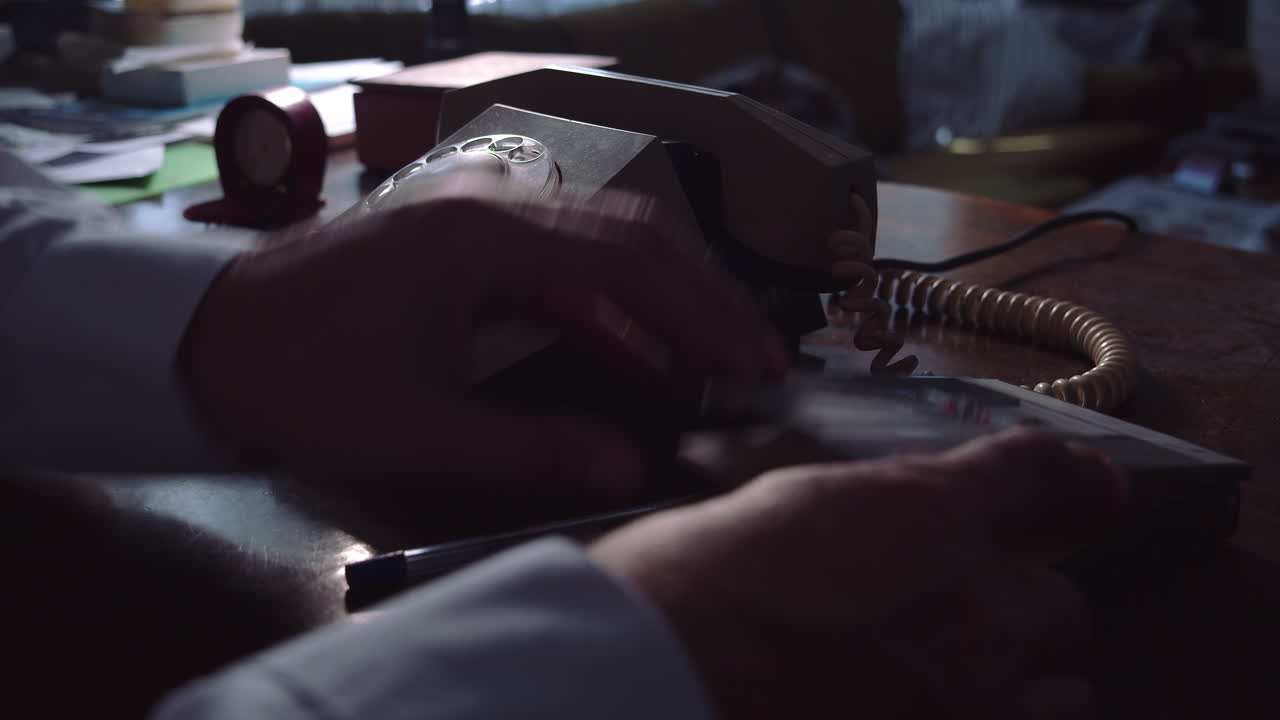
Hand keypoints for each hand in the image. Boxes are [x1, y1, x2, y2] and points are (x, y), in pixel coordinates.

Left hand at [178, 174, 786, 492]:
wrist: (198, 341)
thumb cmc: (295, 377)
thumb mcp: (409, 427)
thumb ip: (527, 448)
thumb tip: (631, 468)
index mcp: (486, 235)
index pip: (629, 256)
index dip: (702, 310)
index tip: (756, 363)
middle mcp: (493, 210)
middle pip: (630, 235)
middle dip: (701, 297)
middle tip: (760, 361)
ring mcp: (479, 226)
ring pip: (602, 249)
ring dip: (662, 304)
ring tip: (718, 363)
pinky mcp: (465, 255)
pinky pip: (561, 276)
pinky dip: (610, 317)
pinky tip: (637, 363)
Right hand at [592, 429, 1127, 718]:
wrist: (645, 689)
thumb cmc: (674, 600)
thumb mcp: (769, 518)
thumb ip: (858, 524)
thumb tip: (879, 541)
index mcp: (919, 517)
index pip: (1035, 478)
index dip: (1072, 480)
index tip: (1091, 489)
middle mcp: (970, 611)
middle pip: (1062, 608)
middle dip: (1018, 616)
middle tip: (958, 629)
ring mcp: (972, 705)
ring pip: (1062, 697)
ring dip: (1019, 691)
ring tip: (946, 694)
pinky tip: (918, 714)